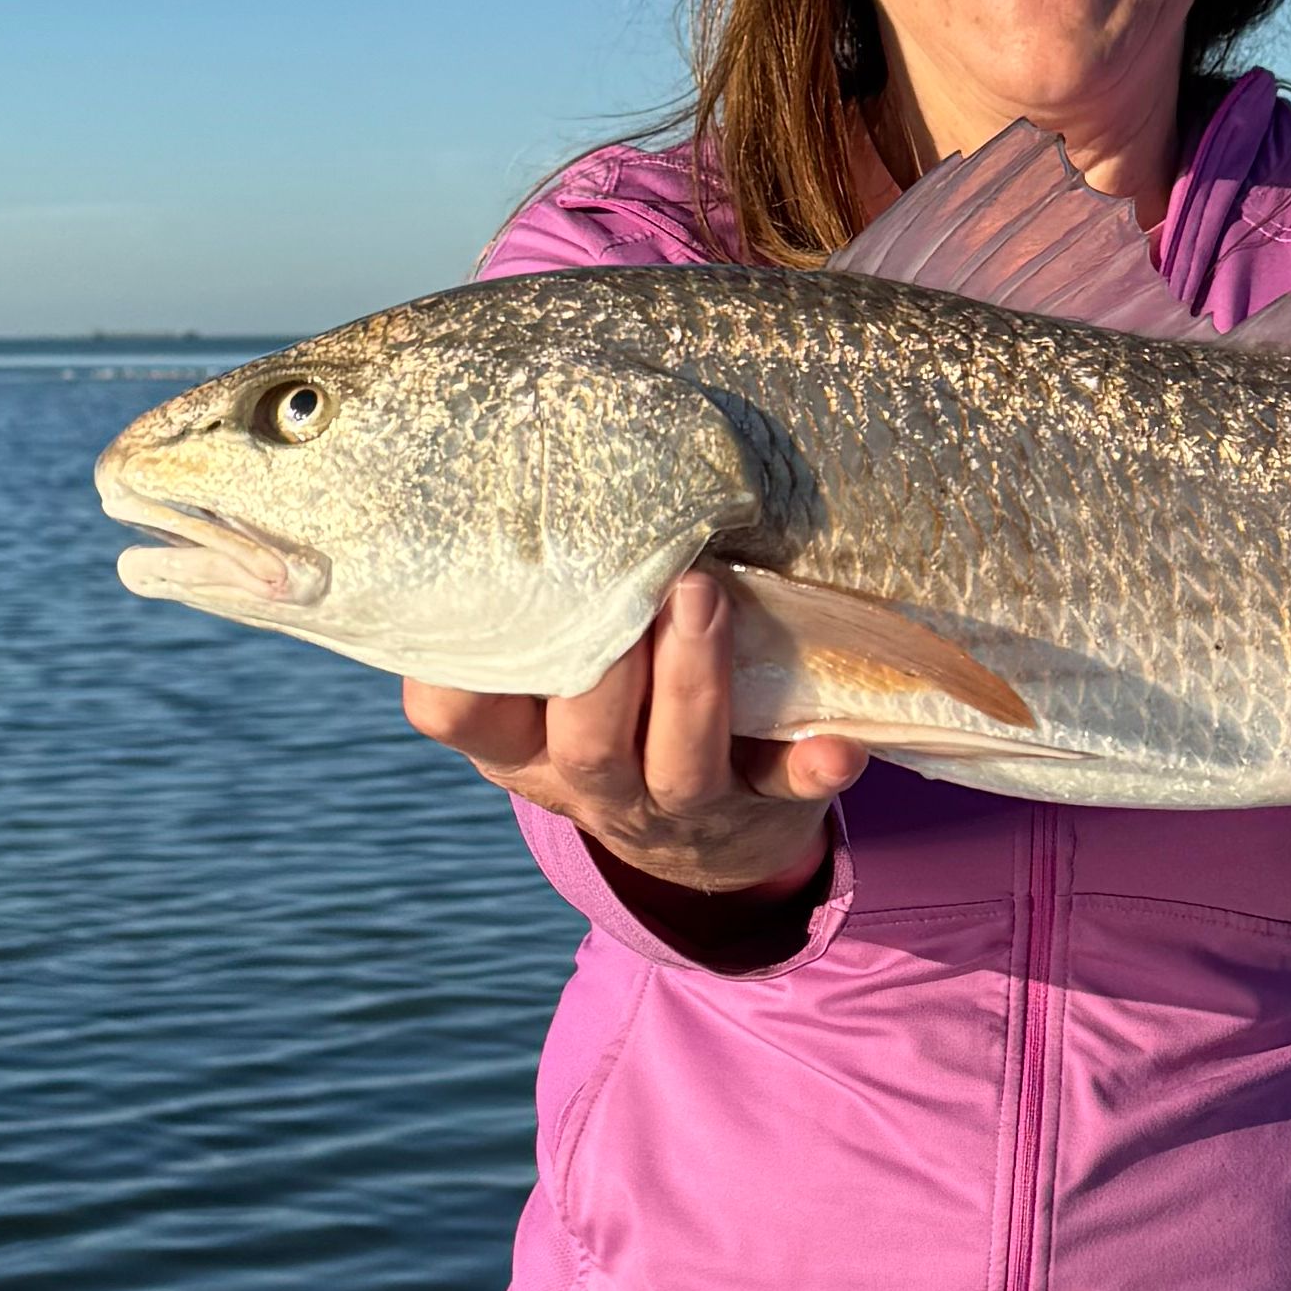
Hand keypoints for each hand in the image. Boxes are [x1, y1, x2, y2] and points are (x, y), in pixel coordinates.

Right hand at [403, 571, 867, 897]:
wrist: (707, 834)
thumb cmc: (615, 709)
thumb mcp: (551, 681)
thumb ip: (542, 605)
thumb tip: (533, 456)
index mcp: (522, 743)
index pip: (456, 715)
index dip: (453, 672)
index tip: (478, 594)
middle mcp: (590, 780)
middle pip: (582, 744)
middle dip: (606, 668)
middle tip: (636, 580)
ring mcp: (676, 802)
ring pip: (677, 767)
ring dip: (691, 685)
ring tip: (704, 596)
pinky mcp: (760, 804)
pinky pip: (785, 789)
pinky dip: (809, 768)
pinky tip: (837, 747)